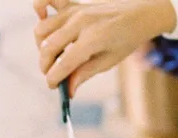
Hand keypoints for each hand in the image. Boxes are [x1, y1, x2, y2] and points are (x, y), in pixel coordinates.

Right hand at [33, 0, 176, 94]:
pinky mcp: (72, 3)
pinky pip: (46, 0)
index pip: (65, 62)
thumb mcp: (110, 60)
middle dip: (46, 65)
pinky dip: (39, 9)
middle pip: (49, 46)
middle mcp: (80, 22)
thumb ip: (86, 72)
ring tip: (54, 56)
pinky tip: (42, 20)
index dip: (54, 77)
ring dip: (42, 46)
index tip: (52, 87)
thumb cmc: (127, 38)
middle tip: (53, 75)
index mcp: (94, 39)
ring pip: (42, 28)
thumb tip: (69, 89)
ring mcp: (75, 11)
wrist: (139, 13)